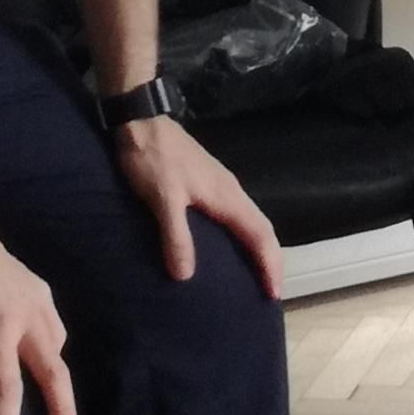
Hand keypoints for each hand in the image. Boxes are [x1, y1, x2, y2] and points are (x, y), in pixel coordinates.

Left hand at [115, 116, 285, 295]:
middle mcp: (231, 192)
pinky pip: (236, 216)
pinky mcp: (208, 184)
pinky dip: (243, 237)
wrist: (139, 120)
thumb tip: (185, 276)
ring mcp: (221, 186)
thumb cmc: (152, 158)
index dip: (270, 265)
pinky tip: (228, 247)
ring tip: (255, 275)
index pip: (260, 236)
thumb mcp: (162, 199)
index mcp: (227, 196)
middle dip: (271, 261)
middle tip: (271, 292)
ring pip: (251, 221)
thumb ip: (176, 235)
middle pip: (263, 229)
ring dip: (258, 249)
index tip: (273, 294)